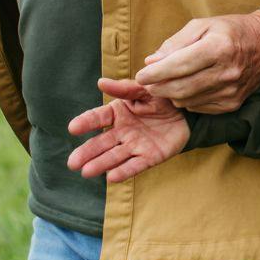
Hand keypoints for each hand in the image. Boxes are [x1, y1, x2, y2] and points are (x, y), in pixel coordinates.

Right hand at [66, 78, 189, 182]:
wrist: (187, 112)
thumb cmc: (162, 97)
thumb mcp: (145, 89)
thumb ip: (125, 88)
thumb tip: (101, 82)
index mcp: (118, 113)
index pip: (98, 118)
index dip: (86, 122)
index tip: (73, 128)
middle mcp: (123, 132)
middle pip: (102, 143)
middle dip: (87, 152)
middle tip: (72, 162)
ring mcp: (135, 146)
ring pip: (115, 156)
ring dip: (100, 164)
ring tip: (86, 172)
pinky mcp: (150, 157)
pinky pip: (136, 165)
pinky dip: (124, 171)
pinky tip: (112, 177)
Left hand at [132, 11, 259, 112]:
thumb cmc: (230, 31)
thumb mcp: (202, 25)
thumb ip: (175, 43)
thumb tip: (151, 62)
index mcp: (218, 47)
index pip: (178, 65)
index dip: (155, 73)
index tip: (140, 75)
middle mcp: (226, 71)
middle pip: (180, 88)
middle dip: (158, 87)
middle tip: (148, 83)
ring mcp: (231, 90)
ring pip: (187, 101)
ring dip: (171, 94)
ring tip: (166, 84)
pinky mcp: (233, 103)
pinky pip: (199, 107)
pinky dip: (187, 100)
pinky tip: (186, 89)